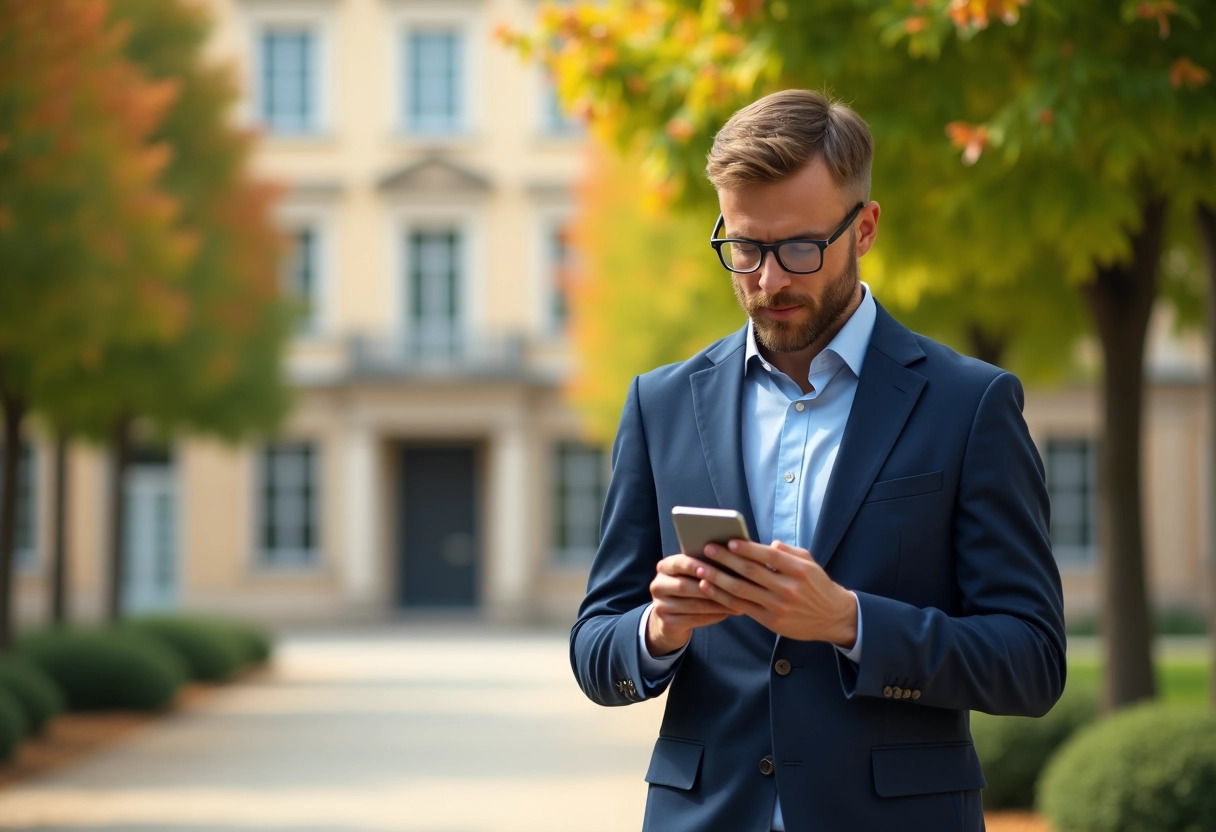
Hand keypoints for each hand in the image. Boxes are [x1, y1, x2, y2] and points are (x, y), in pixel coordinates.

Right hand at [647, 554, 735, 655]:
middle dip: (711, 587)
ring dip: (716, 604)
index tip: (717, 565)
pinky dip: (713, 616)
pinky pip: (694, 619)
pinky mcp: (667, 623)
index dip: (698, 565)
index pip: (679, 563)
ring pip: (693, 604)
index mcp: (663, 567)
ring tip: (737, 602)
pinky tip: (726, 613)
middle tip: (734, 587)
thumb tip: (730, 557)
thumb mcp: (690, 574)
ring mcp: (660, 606)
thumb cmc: (689, 588)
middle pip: (685, 585)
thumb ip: (703, 566)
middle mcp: (657, 585)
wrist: (670, 619)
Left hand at [697, 539, 857, 647]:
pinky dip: (723, 597)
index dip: (748, 549)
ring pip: (742, 590)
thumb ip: (788, 551)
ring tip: (701, 568)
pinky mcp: (771, 621)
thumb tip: (768, 543)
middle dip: (726, 559)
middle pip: (751, 572)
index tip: (730, 541)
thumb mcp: (810, 563)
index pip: (769, 556)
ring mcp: (778, 606)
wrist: (833, 617)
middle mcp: (788, 588)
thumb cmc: (818, 586)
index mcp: (798, 570)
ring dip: (718, 579)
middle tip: (708, 549)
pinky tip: (709, 588)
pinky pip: (742, 607)